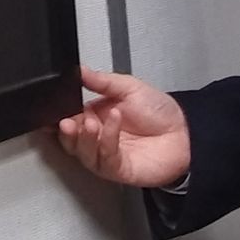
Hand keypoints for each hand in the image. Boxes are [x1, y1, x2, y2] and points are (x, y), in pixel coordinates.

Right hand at [56, 65, 190, 188]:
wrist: (184, 130)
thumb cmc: (159, 111)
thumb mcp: (128, 86)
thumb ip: (101, 80)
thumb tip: (79, 70)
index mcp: (95, 117)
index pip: (70, 119)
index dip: (60, 116)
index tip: (55, 110)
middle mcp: (98, 138)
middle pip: (71, 140)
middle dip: (66, 131)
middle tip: (66, 121)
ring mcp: (106, 155)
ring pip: (83, 153)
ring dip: (84, 138)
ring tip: (90, 123)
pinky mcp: (118, 169)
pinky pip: (106, 157)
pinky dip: (107, 138)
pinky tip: (113, 122)